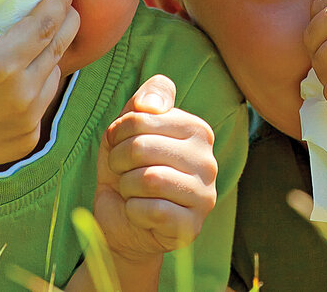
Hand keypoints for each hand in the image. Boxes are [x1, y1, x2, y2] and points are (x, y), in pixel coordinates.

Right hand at [0, 0, 80, 182]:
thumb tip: (14, 1)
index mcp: (1, 64)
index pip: (46, 23)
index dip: (60, 0)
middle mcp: (23, 92)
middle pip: (60, 46)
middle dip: (68, 20)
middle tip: (67, 4)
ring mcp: (29, 119)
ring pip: (55, 74)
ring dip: (50, 55)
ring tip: (34, 45)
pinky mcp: (29, 138)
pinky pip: (43, 101)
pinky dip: (37, 86)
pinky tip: (16, 84)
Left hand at [93, 75, 217, 271]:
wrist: (122, 222)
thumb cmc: (128, 170)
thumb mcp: (127, 128)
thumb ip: (143, 99)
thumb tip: (150, 105)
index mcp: (197, 130)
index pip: (142, 117)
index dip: (118, 133)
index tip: (119, 146)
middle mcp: (208, 161)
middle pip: (142, 147)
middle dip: (119, 162)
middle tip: (122, 172)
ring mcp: (205, 195)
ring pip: (148, 179)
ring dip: (126, 187)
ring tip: (131, 191)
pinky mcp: (192, 226)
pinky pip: (152, 210)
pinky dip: (133, 211)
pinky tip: (139, 213)